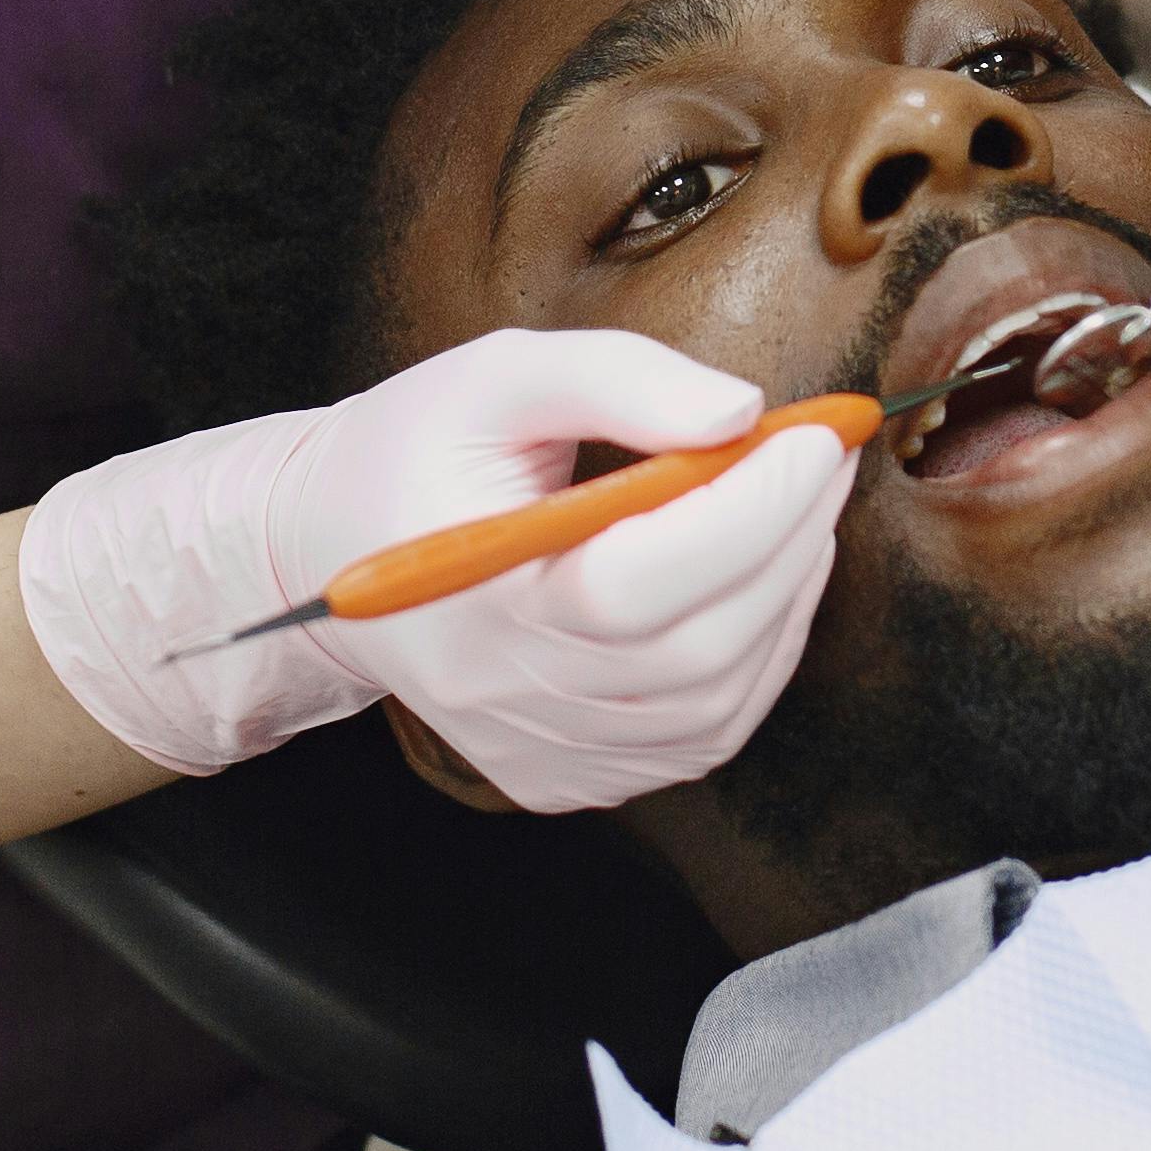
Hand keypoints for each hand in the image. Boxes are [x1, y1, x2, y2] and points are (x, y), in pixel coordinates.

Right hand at [18, 328, 848, 807]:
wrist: (327, 551)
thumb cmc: (415, 452)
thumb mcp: (498, 374)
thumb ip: (616, 378)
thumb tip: (738, 414)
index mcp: (465, 594)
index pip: (634, 585)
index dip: (746, 513)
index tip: (814, 436)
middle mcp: (499, 695)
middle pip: (693, 650)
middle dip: (788, 543)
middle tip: (823, 455)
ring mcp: (535, 751)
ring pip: (714, 705)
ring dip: (786, 601)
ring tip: (795, 506)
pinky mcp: (565, 775)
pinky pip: (698, 737)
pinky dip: (755, 660)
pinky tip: (757, 581)